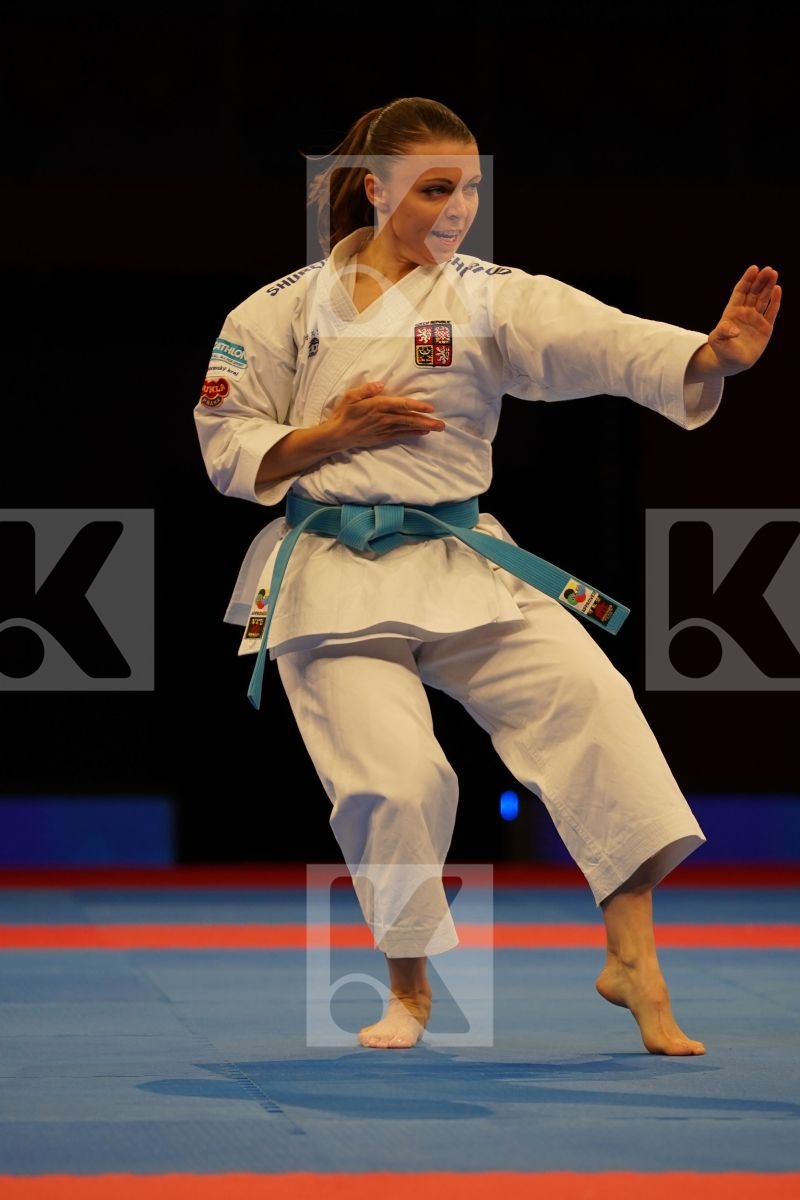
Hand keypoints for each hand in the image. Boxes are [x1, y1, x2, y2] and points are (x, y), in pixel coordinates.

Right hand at [326, 380, 445, 449]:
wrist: (338, 435)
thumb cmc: (344, 413)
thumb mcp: (351, 396)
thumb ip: (366, 389)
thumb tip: (381, 385)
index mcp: (378, 405)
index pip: (402, 405)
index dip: (417, 406)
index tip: (430, 408)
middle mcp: (384, 418)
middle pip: (409, 419)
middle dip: (427, 421)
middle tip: (442, 424)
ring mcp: (384, 429)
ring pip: (407, 428)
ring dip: (423, 428)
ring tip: (437, 428)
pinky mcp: (383, 437)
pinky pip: (401, 435)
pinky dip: (412, 434)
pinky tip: (423, 433)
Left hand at [706, 264, 781, 375]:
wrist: (733, 363)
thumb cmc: (722, 350)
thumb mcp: (717, 341)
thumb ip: (722, 332)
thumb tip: (733, 329)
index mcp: (732, 312)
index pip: (740, 292)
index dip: (746, 280)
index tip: (753, 268)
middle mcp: (745, 312)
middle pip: (753, 292)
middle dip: (760, 280)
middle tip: (768, 269)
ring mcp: (756, 318)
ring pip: (763, 299)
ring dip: (768, 286)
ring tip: (774, 274)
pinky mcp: (766, 327)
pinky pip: (771, 311)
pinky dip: (775, 301)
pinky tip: (778, 289)